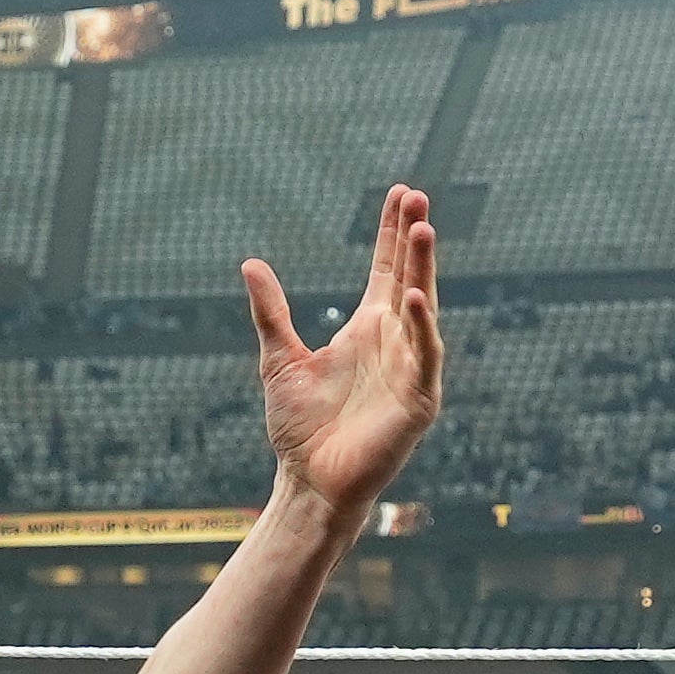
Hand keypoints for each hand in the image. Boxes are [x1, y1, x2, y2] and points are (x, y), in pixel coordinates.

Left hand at [252, 184, 440, 518]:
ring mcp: (411, 368)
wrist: (308, 480)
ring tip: (423, 228)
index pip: (387, 269)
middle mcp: (395, 341)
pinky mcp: (418, 400)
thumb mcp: (279, 359)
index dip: (393, 233)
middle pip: (411, 278)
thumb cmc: (300, 427)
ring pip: (423, 309)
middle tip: (418, 196)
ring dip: (424, 270)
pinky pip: (423, 357)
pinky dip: (420, 328)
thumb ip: (271, 312)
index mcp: (368, 329)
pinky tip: (411, 298)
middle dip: (415, 238)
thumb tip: (250, 264)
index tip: (400, 193)